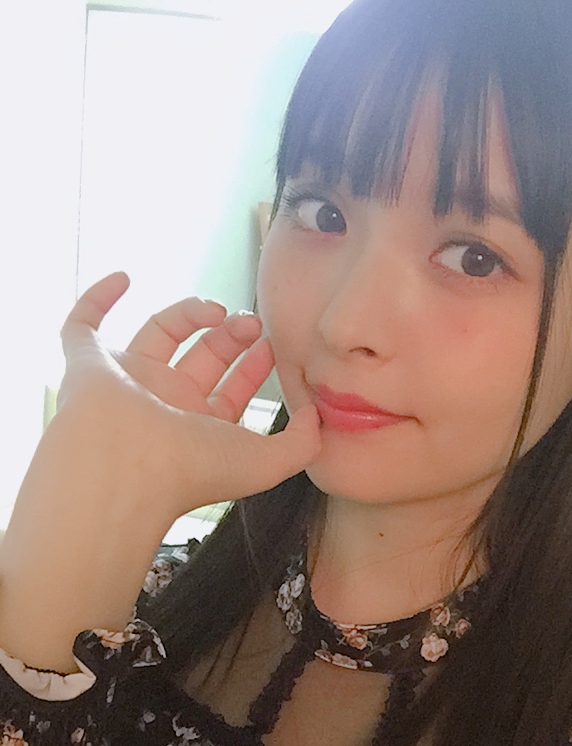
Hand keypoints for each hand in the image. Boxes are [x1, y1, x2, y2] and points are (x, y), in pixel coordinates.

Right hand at [56, 272, 320, 521]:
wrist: (125, 466)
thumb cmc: (193, 468)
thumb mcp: (267, 461)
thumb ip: (303, 442)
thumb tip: (315, 414)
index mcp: (201, 432)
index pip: (231, 391)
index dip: (254, 366)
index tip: (274, 344)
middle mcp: (164, 407)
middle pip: (201, 358)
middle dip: (230, 336)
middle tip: (252, 324)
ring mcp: (126, 384)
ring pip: (157, 335)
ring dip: (189, 312)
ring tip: (216, 309)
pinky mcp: (87, 364)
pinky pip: (82, 326)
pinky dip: (98, 299)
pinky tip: (125, 277)